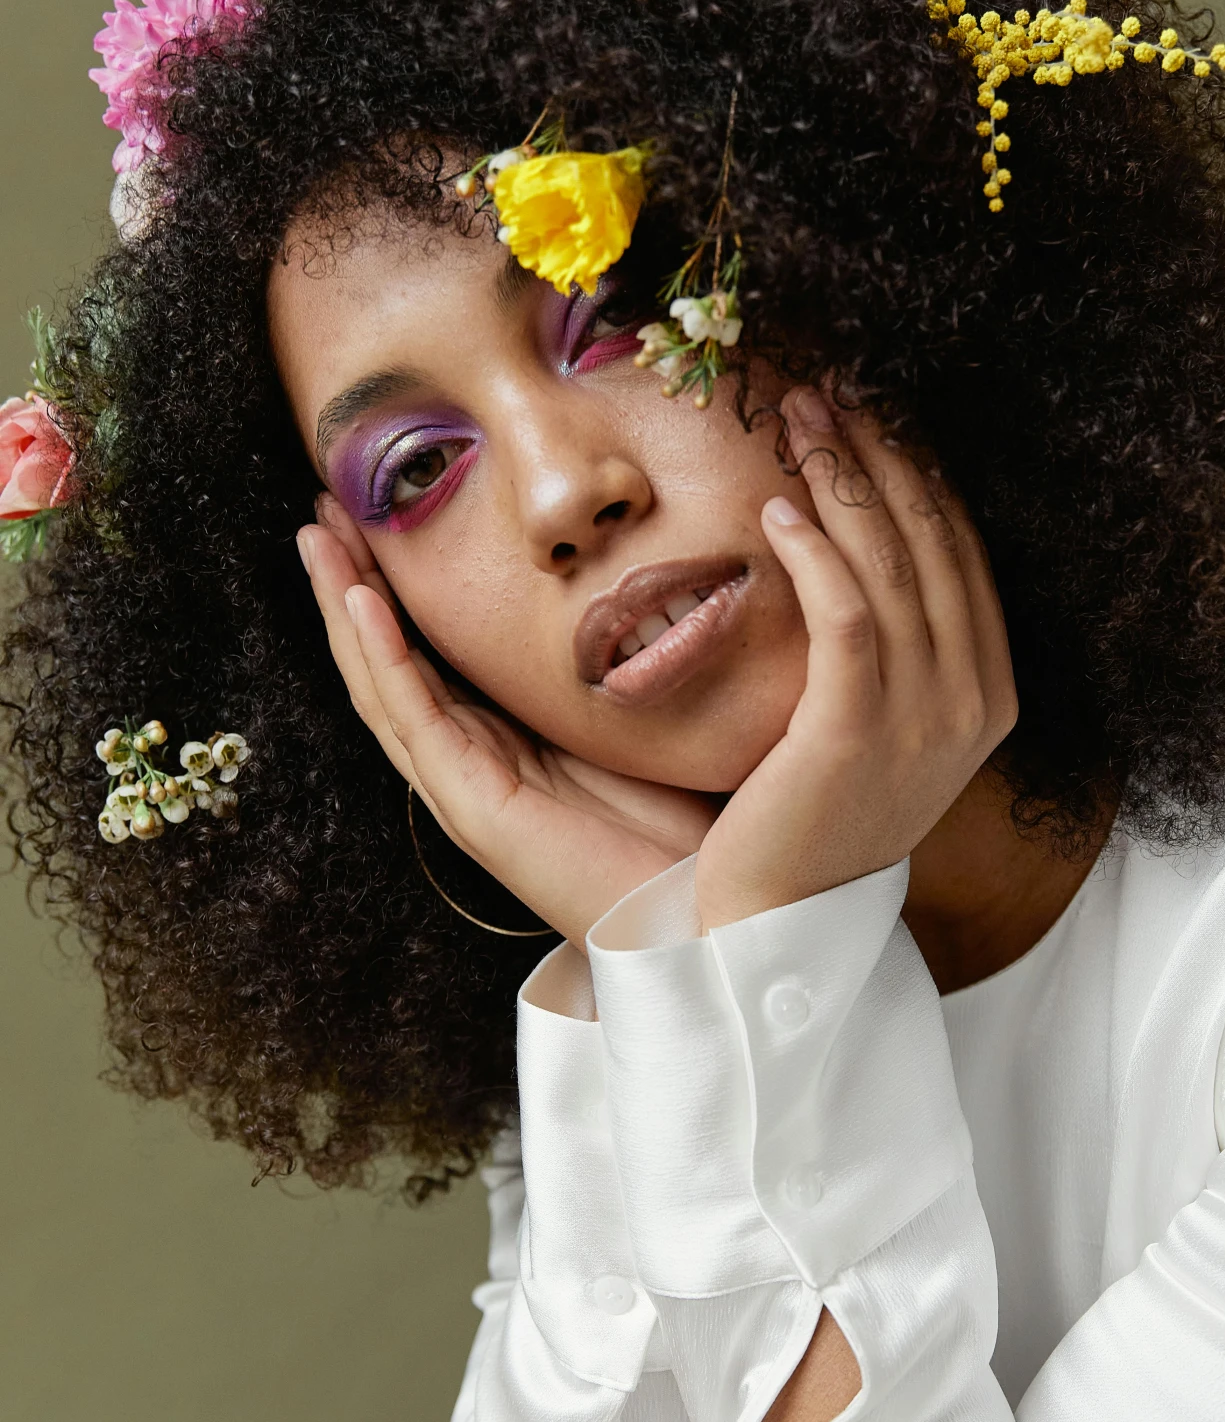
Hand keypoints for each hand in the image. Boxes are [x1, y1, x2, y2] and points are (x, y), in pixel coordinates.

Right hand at [297, 501, 716, 954]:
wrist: (709, 918)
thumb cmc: (689, 832)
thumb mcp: (645, 724)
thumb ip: (623, 670)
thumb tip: (647, 590)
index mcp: (508, 746)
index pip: (431, 655)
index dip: (398, 588)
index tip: (381, 511)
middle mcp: (473, 765)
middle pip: (388, 661)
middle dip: (351, 582)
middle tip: (324, 503)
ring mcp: (465, 788)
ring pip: (381, 683)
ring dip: (344, 607)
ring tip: (318, 534)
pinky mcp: (475, 808)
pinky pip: (414, 720)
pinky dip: (381, 658)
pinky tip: (359, 602)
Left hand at [694, 390, 1016, 931]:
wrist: (785, 917)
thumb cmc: (819, 812)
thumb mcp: (880, 722)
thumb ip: (896, 646)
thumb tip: (864, 538)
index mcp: (991, 690)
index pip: (962, 551)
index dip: (920, 469)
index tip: (875, 405)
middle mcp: (974, 700)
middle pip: (933, 542)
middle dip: (881, 451)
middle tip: (826, 385)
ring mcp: (926, 718)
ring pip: (893, 566)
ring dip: (844, 479)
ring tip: (797, 419)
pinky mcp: (861, 730)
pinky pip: (849, 617)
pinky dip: (819, 555)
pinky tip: (781, 512)